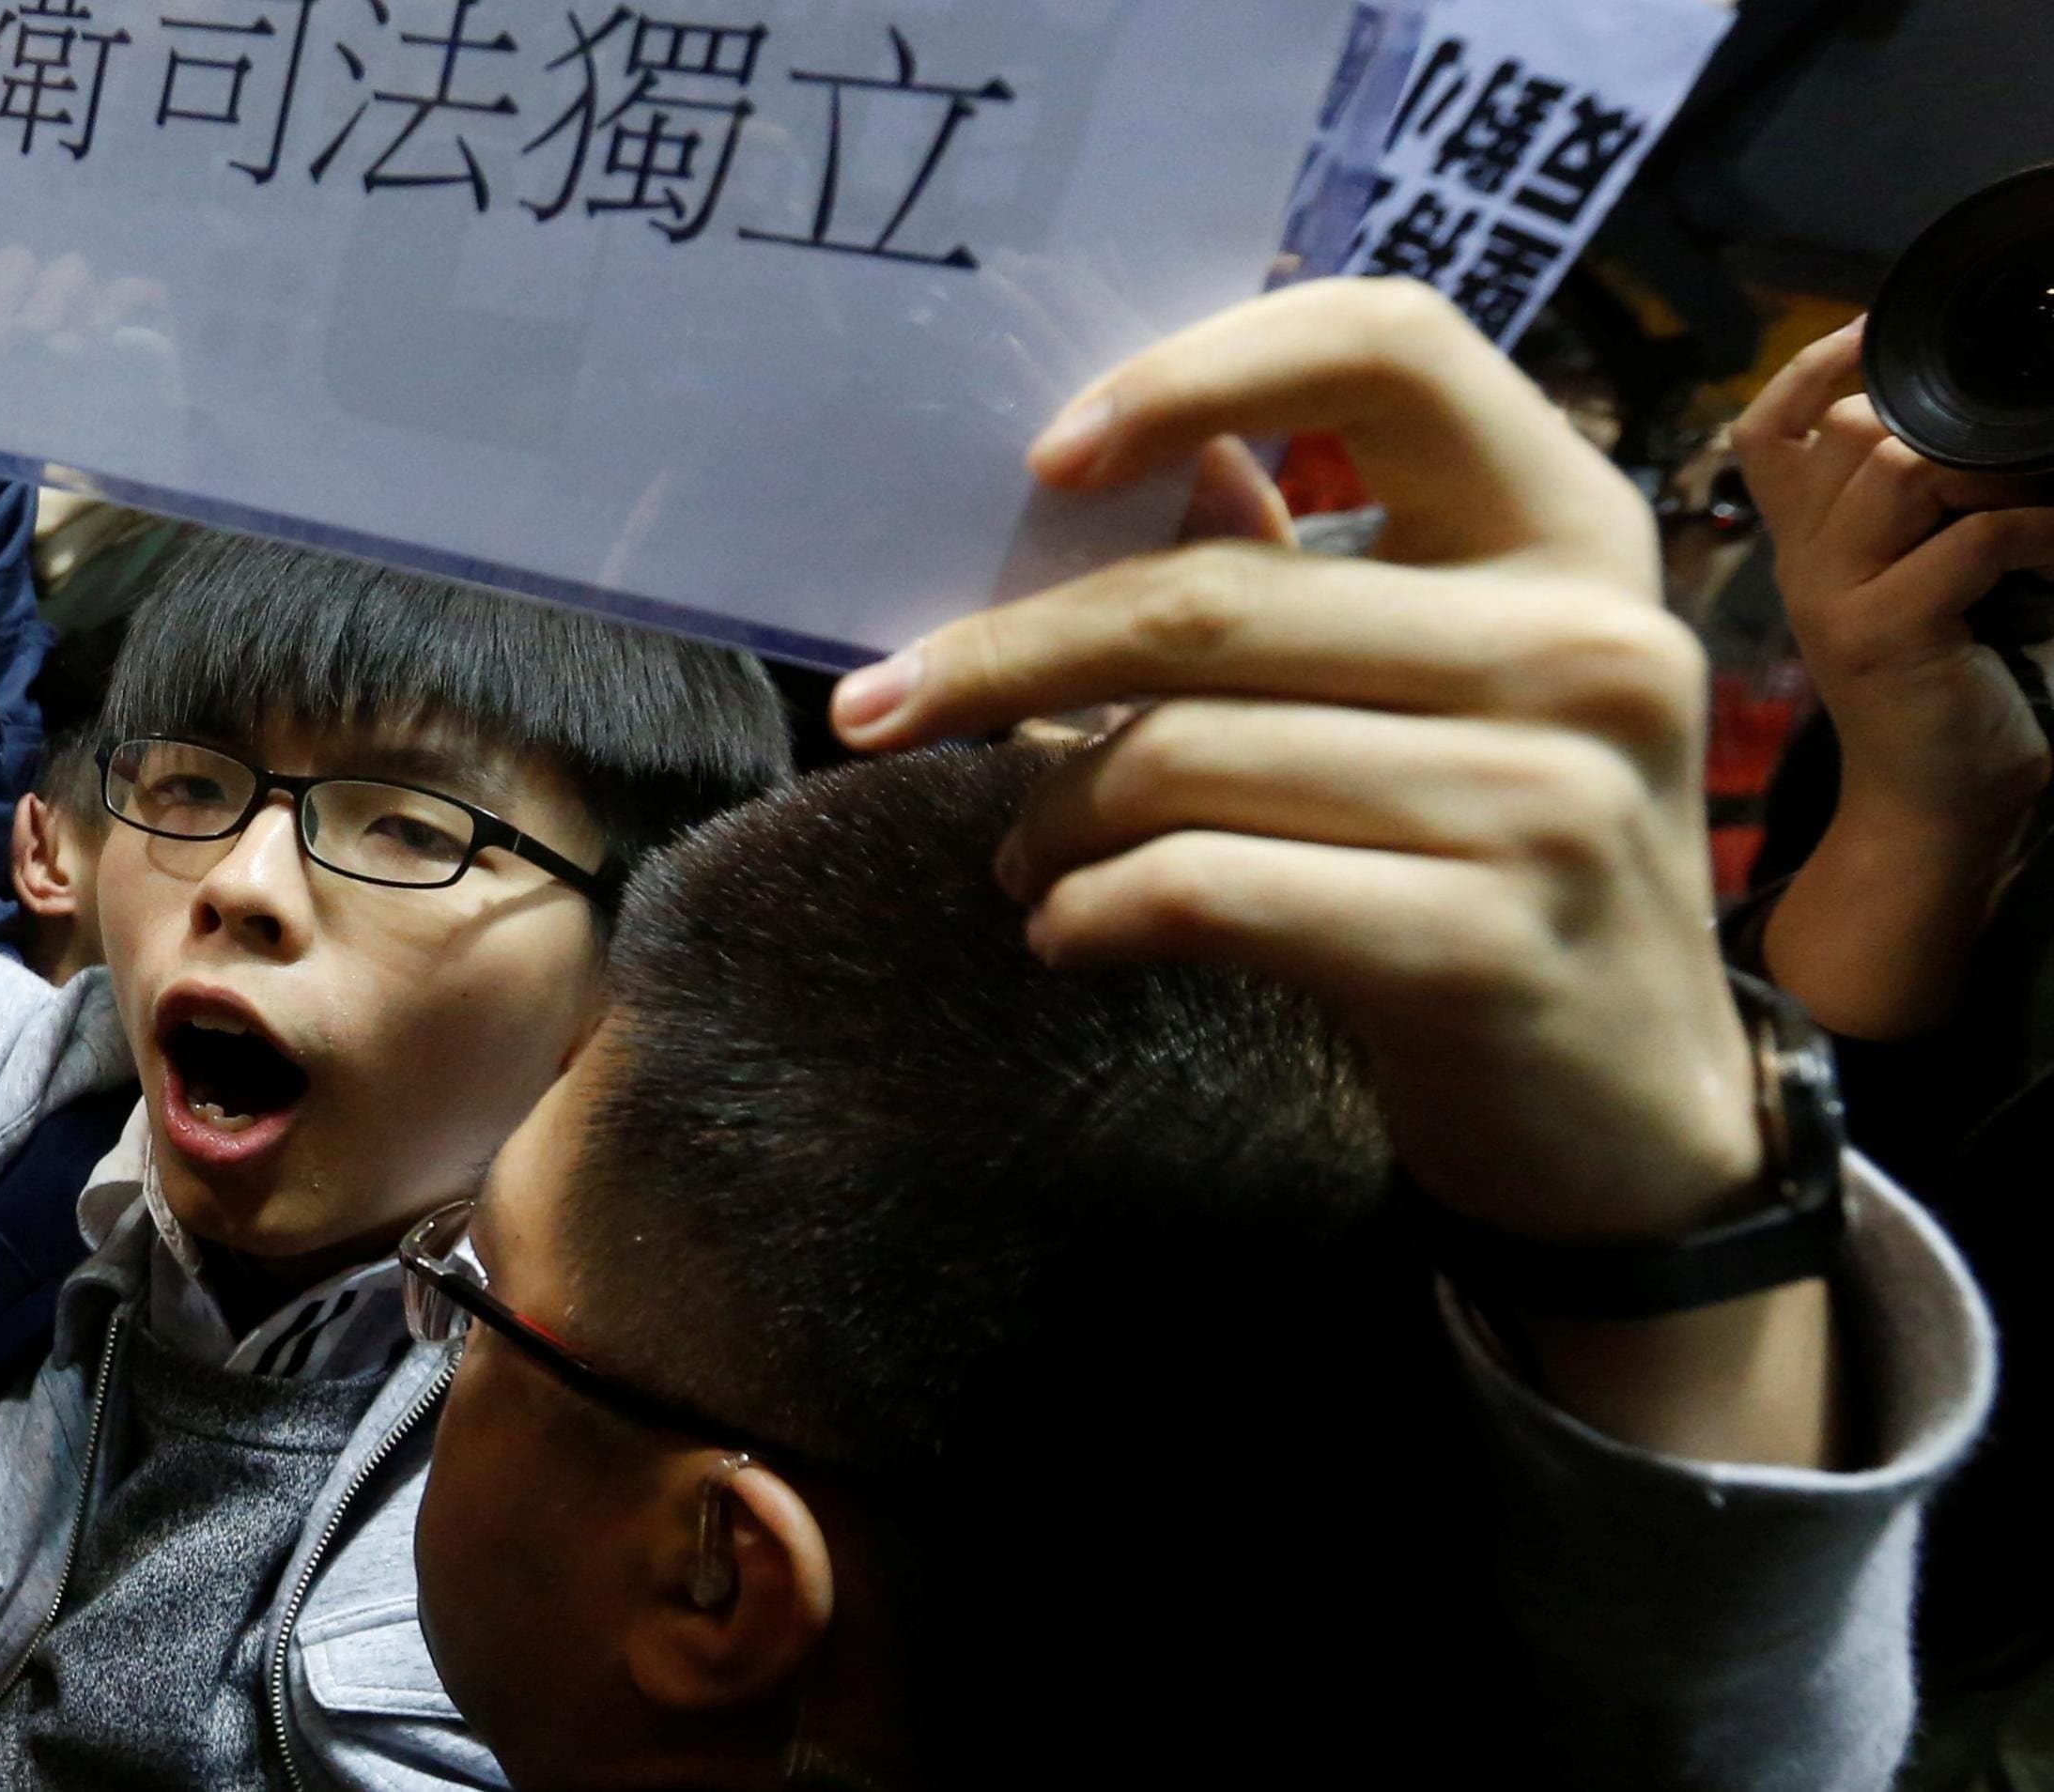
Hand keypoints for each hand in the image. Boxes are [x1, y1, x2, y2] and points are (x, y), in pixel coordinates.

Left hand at [831, 278, 1829, 1462]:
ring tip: (1026, 857)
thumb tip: (1133, 462)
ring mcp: (1553, 799)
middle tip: (879, 708)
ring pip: (1183, 756)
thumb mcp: (1443, 685)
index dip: (1201, 372)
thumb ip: (1309, 571)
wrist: (1626, 1113)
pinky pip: (1205, 890)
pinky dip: (1093, 910)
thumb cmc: (1490, 863)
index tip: (1047, 460)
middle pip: (1213, 597)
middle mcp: (1585, 644)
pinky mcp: (1487, 947)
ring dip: (1051, 815)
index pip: (1393, 345)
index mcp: (1571, 530)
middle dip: (1004, 658)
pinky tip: (1068, 931)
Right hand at [1732, 318, 2053, 1035]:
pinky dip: (2039, 534)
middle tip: (2018, 463)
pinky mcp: (1882, 633)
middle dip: (1942, 423)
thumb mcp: (1918, 588)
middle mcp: (1802, 563)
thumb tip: (1980, 435)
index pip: (1768, 429)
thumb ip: (1923, 515)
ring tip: (2045, 509)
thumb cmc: (1944, 699)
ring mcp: (1833, 597)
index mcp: (1804, 546)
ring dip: (1995, 472)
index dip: (1816, 366)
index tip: (1881, 338)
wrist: (1933, 815)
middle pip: (1846, 431)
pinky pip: (1970, 537)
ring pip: (1898, 467)